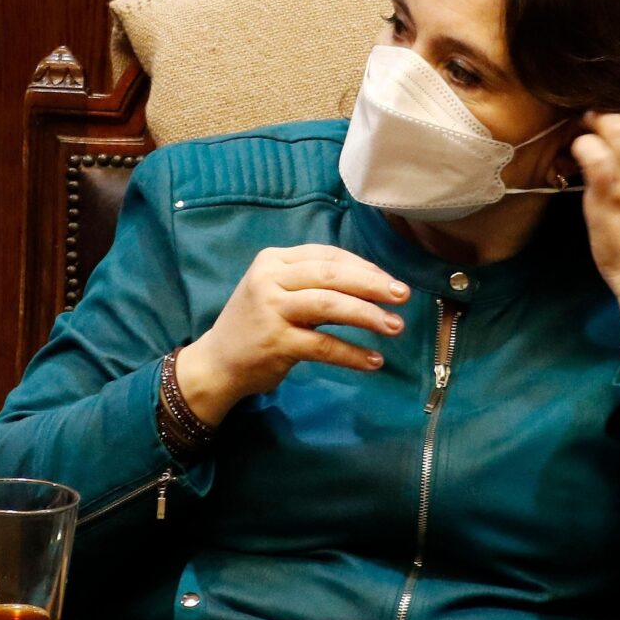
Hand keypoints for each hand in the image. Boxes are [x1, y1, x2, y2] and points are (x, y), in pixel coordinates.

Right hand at [175, 245, 409, 427]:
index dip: (363, 266)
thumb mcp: (277, 292)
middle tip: (403, 295)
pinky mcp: (276, 342)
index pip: (326, 256)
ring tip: (395, 327)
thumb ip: (313, 283)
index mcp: (273, 261)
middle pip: (332, 275)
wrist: (216, 363)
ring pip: (331, 305)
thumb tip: (373, 282)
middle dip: (373, 284)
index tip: (389, 280)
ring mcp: (271, 310)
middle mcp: (270, 279)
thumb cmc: (254, 324)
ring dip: (368, 315)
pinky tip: (373, 361)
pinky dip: (352, 353)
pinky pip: (324, 345)